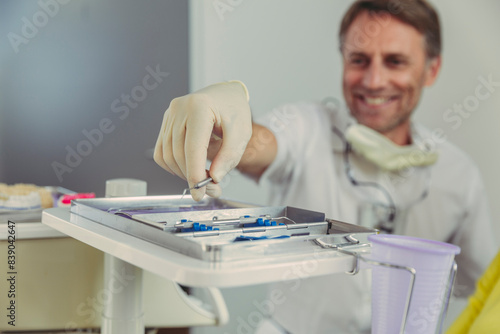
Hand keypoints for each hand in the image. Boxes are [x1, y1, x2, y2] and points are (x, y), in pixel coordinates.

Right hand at [154, 81, 251, 200]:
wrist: (226, 95)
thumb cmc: (234, 110)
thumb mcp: (242, 134)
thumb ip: (229, 157)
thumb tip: (214, 178)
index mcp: (199, 107)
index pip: (192, 148)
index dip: (194, 174)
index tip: (200, 194)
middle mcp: (180, 109)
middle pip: (178, 154)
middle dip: (192, 177)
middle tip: (211, 188)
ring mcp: (170, 115)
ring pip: (168, 156)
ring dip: (183, 173)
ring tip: (204, 178)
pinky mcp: (166, 122)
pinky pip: (162, 151)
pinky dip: (173, 165)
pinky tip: (189, 168)